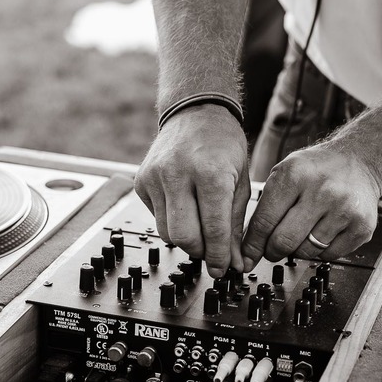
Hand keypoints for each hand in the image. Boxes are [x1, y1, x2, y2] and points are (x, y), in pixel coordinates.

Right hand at [135, 105, 250, 278]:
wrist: (195, 113)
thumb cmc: (223, 146)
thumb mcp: (240, 183)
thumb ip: (236, 226)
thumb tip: (234, 263)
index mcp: (210, 173)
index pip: (213, 230)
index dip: (219, 256)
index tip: (223, 268)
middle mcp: (178, 174)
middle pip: (183, 237)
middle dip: (200, 251)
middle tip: (211, 250)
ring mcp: (155, 177)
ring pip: (166, 232)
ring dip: (185, 238)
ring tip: (200, 227)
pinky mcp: (141, 181)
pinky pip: (156, 217)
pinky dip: (172, 221)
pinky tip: (184, 206)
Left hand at [241, 145, 381, 269]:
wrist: (360, 160)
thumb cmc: (316, 169)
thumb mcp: (285, 172)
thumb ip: (265, 206)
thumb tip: (248, 247)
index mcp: (296, 175)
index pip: (264, 222)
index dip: (252, 245)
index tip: (247, 256)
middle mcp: (322, 191)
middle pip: (283, 242)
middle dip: (272, 251)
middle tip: (272, 249)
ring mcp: (344, 210)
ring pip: (306, 252)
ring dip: (297, 250)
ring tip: (301, 233)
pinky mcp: (361, 227)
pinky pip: (329, 255)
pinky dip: (320, 251)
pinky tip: (322, 233)